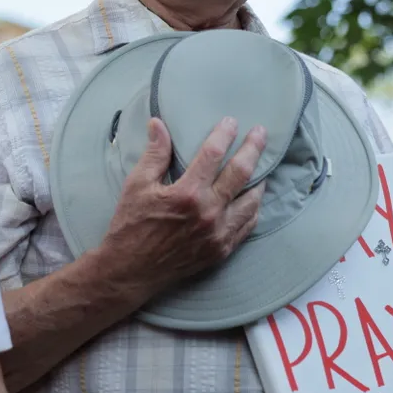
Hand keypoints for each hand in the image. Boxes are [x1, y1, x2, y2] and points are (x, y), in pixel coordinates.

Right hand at [98, 116, 266, 300]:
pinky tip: (252, 199)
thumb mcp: (137, 185)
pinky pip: (247, 225)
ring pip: (252, 201)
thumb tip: (158, 123)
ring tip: (262, 167)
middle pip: (241, 173)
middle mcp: (208, 213)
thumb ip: (154, 153)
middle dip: (253, 148)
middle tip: (260, 133)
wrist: (130, 270)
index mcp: (187, 193)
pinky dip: (253, 208)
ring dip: (259, 180)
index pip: (213, 154)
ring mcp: (218, 233)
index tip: (231, 122)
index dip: (224, 134)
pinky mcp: (221, 250)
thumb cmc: (130, 225)